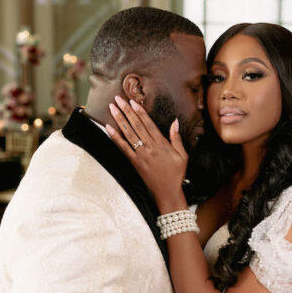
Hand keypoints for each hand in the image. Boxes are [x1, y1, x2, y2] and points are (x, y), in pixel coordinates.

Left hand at [106, 96, 188, 210]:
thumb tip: (175, 122)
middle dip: (126, 111)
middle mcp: (150, 148)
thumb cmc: (176, 174)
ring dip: (119, 120)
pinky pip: (123, 148)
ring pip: (128, 134)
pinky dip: (115, 138)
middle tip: (118, 99)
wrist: (167, 192)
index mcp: (162, 144)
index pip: (149, 124)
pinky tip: (108, 128)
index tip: (133, 101)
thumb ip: (176, 138)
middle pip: (136, 125)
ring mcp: (141, 155)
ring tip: (112, 108)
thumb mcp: (182, 155)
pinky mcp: (134, 163)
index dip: (140, 112)